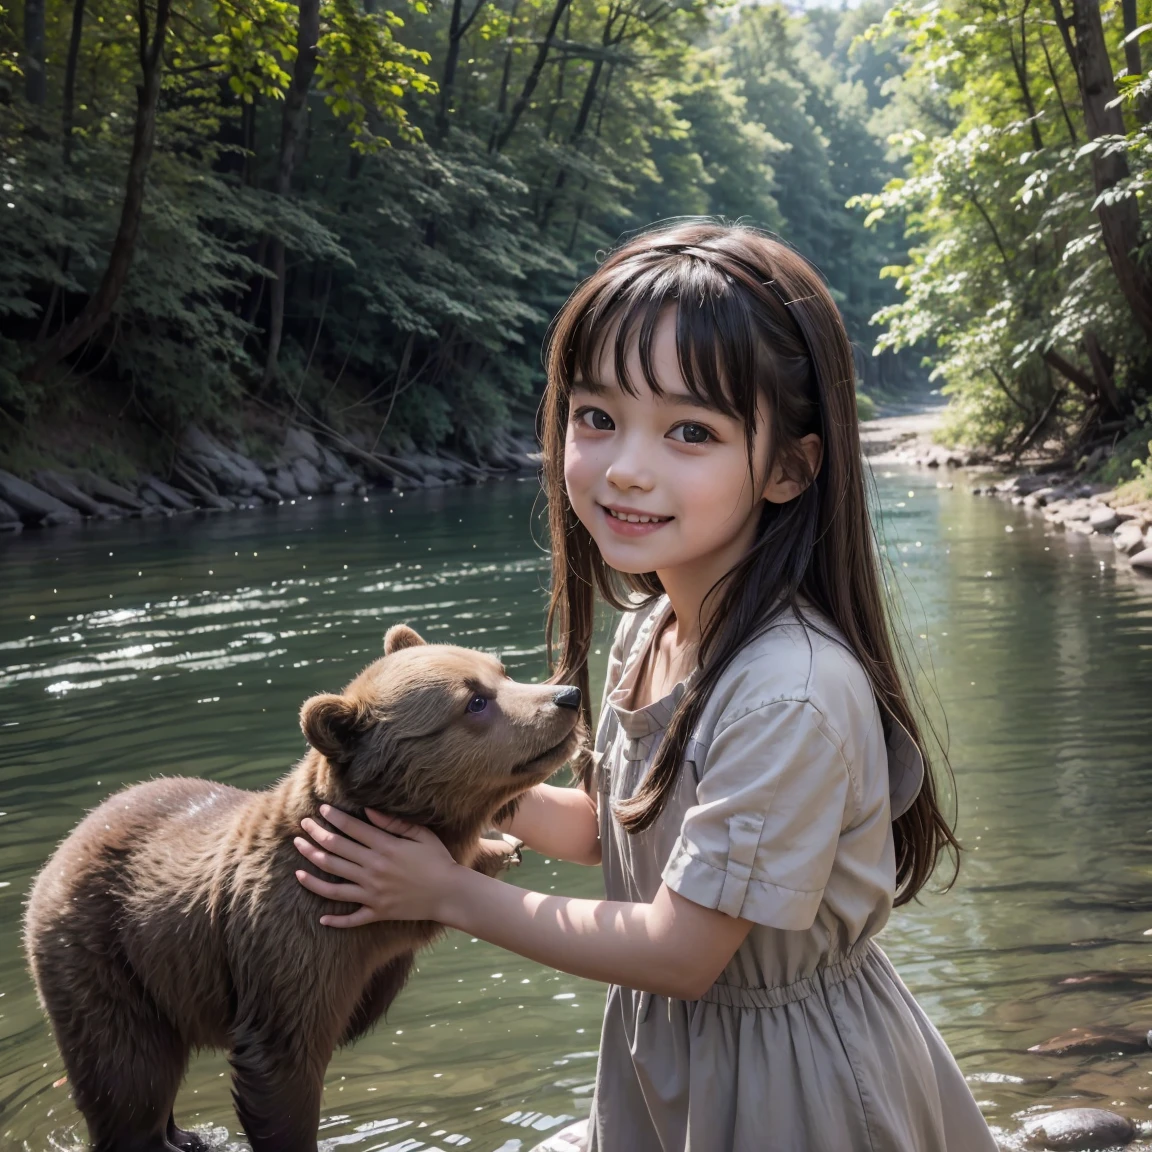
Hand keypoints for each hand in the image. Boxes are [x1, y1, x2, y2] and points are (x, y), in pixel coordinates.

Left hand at [293, 805, 460, 927]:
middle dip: (315, 837)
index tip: (320, 810)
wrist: (449, 893)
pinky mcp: (377, 911)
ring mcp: (372, 893)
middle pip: (335, 851)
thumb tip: (368, 811)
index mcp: (384, 847)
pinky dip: (335, 920)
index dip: (333, 818)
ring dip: (312, 871)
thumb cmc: (437, 860)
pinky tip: (320, 918)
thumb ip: (393, 822)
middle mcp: (373, 869)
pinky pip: (351, 918)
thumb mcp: (420, 834)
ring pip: (333, 882)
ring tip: (298, 861)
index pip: (350, 829)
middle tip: (302, 827)